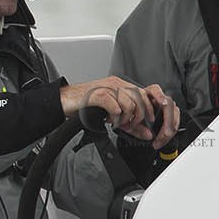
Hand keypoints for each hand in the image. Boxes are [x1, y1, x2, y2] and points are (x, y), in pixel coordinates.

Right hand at [60, 78, 180, 149]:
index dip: (153, 105)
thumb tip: (147, 134)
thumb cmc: (87, 106)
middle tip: (130, 124)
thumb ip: (132, 125)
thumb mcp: (114, 116)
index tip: (152, 119)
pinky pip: (115, 106)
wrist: (65, 101)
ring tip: (118, 122)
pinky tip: (109, 120)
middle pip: (140, 97)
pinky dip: (115, 117)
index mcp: (122, 85)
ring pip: (130, 103)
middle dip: (139, 115)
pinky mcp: (98, 95)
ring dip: (127, 117)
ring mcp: (108, 88)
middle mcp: (116, 84)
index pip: (146, 91)